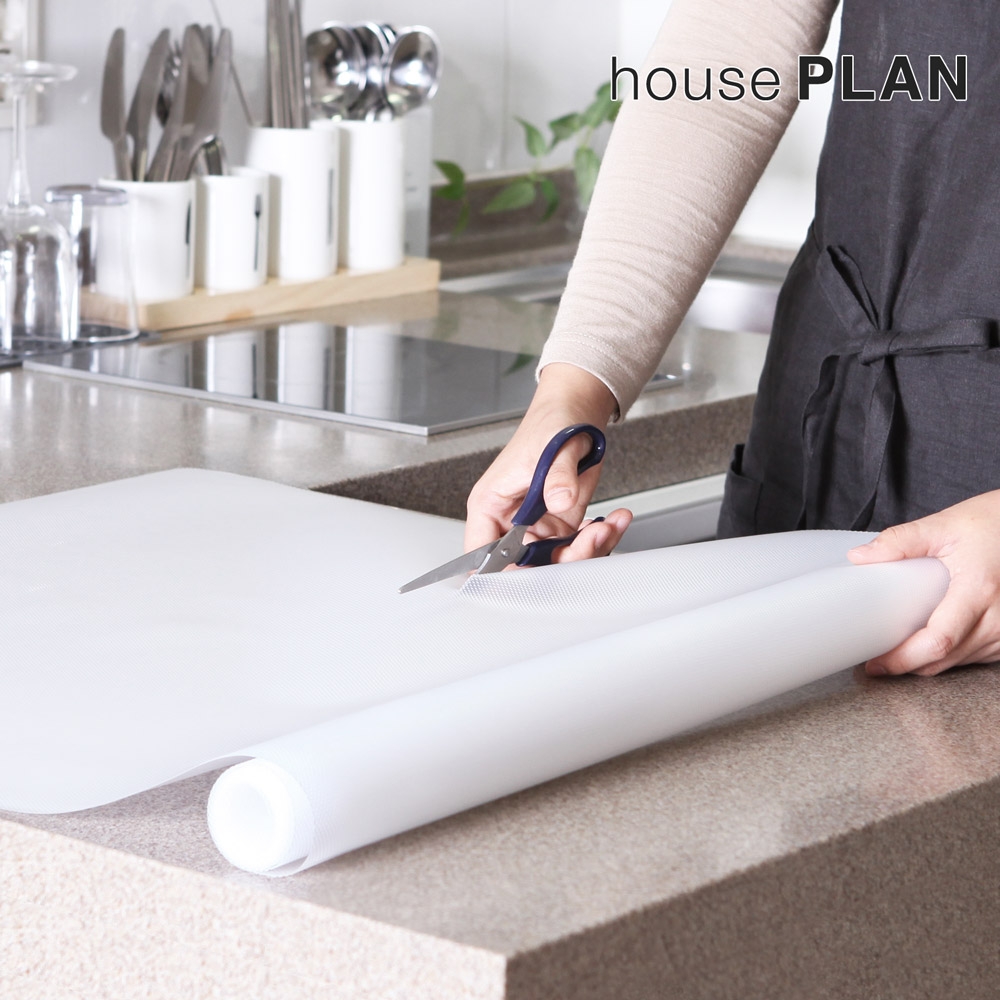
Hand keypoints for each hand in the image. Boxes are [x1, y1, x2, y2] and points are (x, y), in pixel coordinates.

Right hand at [465, 363, 632, 561]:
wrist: (577, 413)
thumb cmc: (551, 423)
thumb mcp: (553, 446)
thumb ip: (557, 475)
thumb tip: (561, 501)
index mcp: (490, 505)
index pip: (481, 554)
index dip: (502, 572)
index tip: (534, 573)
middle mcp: (512, 522)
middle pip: (526, 567)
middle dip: (562, 561)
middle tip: (590, 540)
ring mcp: (539, 527)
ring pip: (558, 563)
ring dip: (590, 550)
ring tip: (609, 525)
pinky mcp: (563, 526)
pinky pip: (581, 548)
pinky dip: (603, 539)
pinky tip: (615, 520)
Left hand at [847, 490, 999, 675]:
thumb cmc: (992, 523)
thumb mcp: (943, 525)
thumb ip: (900, 541)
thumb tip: (860, 556)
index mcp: (979, 589)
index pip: (938, 640)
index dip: (904, 658)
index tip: (877, 664)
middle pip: (948, 657)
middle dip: (909, 665)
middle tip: (878, 663)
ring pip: (962, 660)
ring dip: (931, 662)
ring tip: (901, 651)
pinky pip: (979, 655)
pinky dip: (953, 655)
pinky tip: (932, 645)